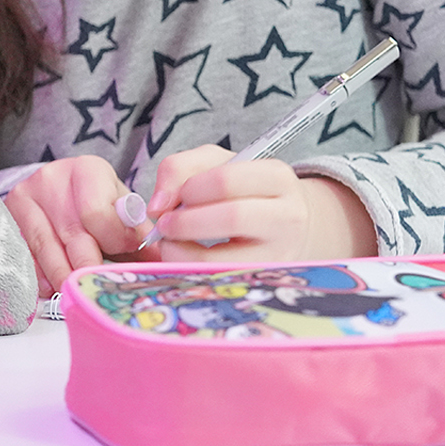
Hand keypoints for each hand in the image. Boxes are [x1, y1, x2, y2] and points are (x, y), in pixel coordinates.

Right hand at [3, 155, 152, 295]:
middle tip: (100, 292)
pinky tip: (51, 289)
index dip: (115, 243)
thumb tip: (162, 264)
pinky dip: (39, 275)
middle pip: (73, 235)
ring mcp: (26, 195)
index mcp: (88, 170)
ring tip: (78, 296)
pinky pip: (24, 251)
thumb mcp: (120, 207)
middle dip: (88, 269)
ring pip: (46, 247)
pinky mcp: (8, 214)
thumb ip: (138, 234)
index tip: (126, 257)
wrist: (56, 185)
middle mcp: (53, 178)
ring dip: (64, 278)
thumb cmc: (96, 200)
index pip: (98, 215)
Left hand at [146, 145, 377, 261]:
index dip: (189, 189)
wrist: (285, 224)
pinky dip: (190, 271)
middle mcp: (287, 216)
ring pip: (223, 259)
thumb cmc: (243, 190)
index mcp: (277, 177)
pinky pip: (218, 281)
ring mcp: (279, 254)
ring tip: (171, 243)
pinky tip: (185, 258)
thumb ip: (179, 169)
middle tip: (164, 224)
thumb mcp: (215, 163)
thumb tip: (157, 206)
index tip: (174, 197)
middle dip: (184, 222)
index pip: (225, 180)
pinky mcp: (263, 282)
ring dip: (182, 252)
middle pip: (231, 218)